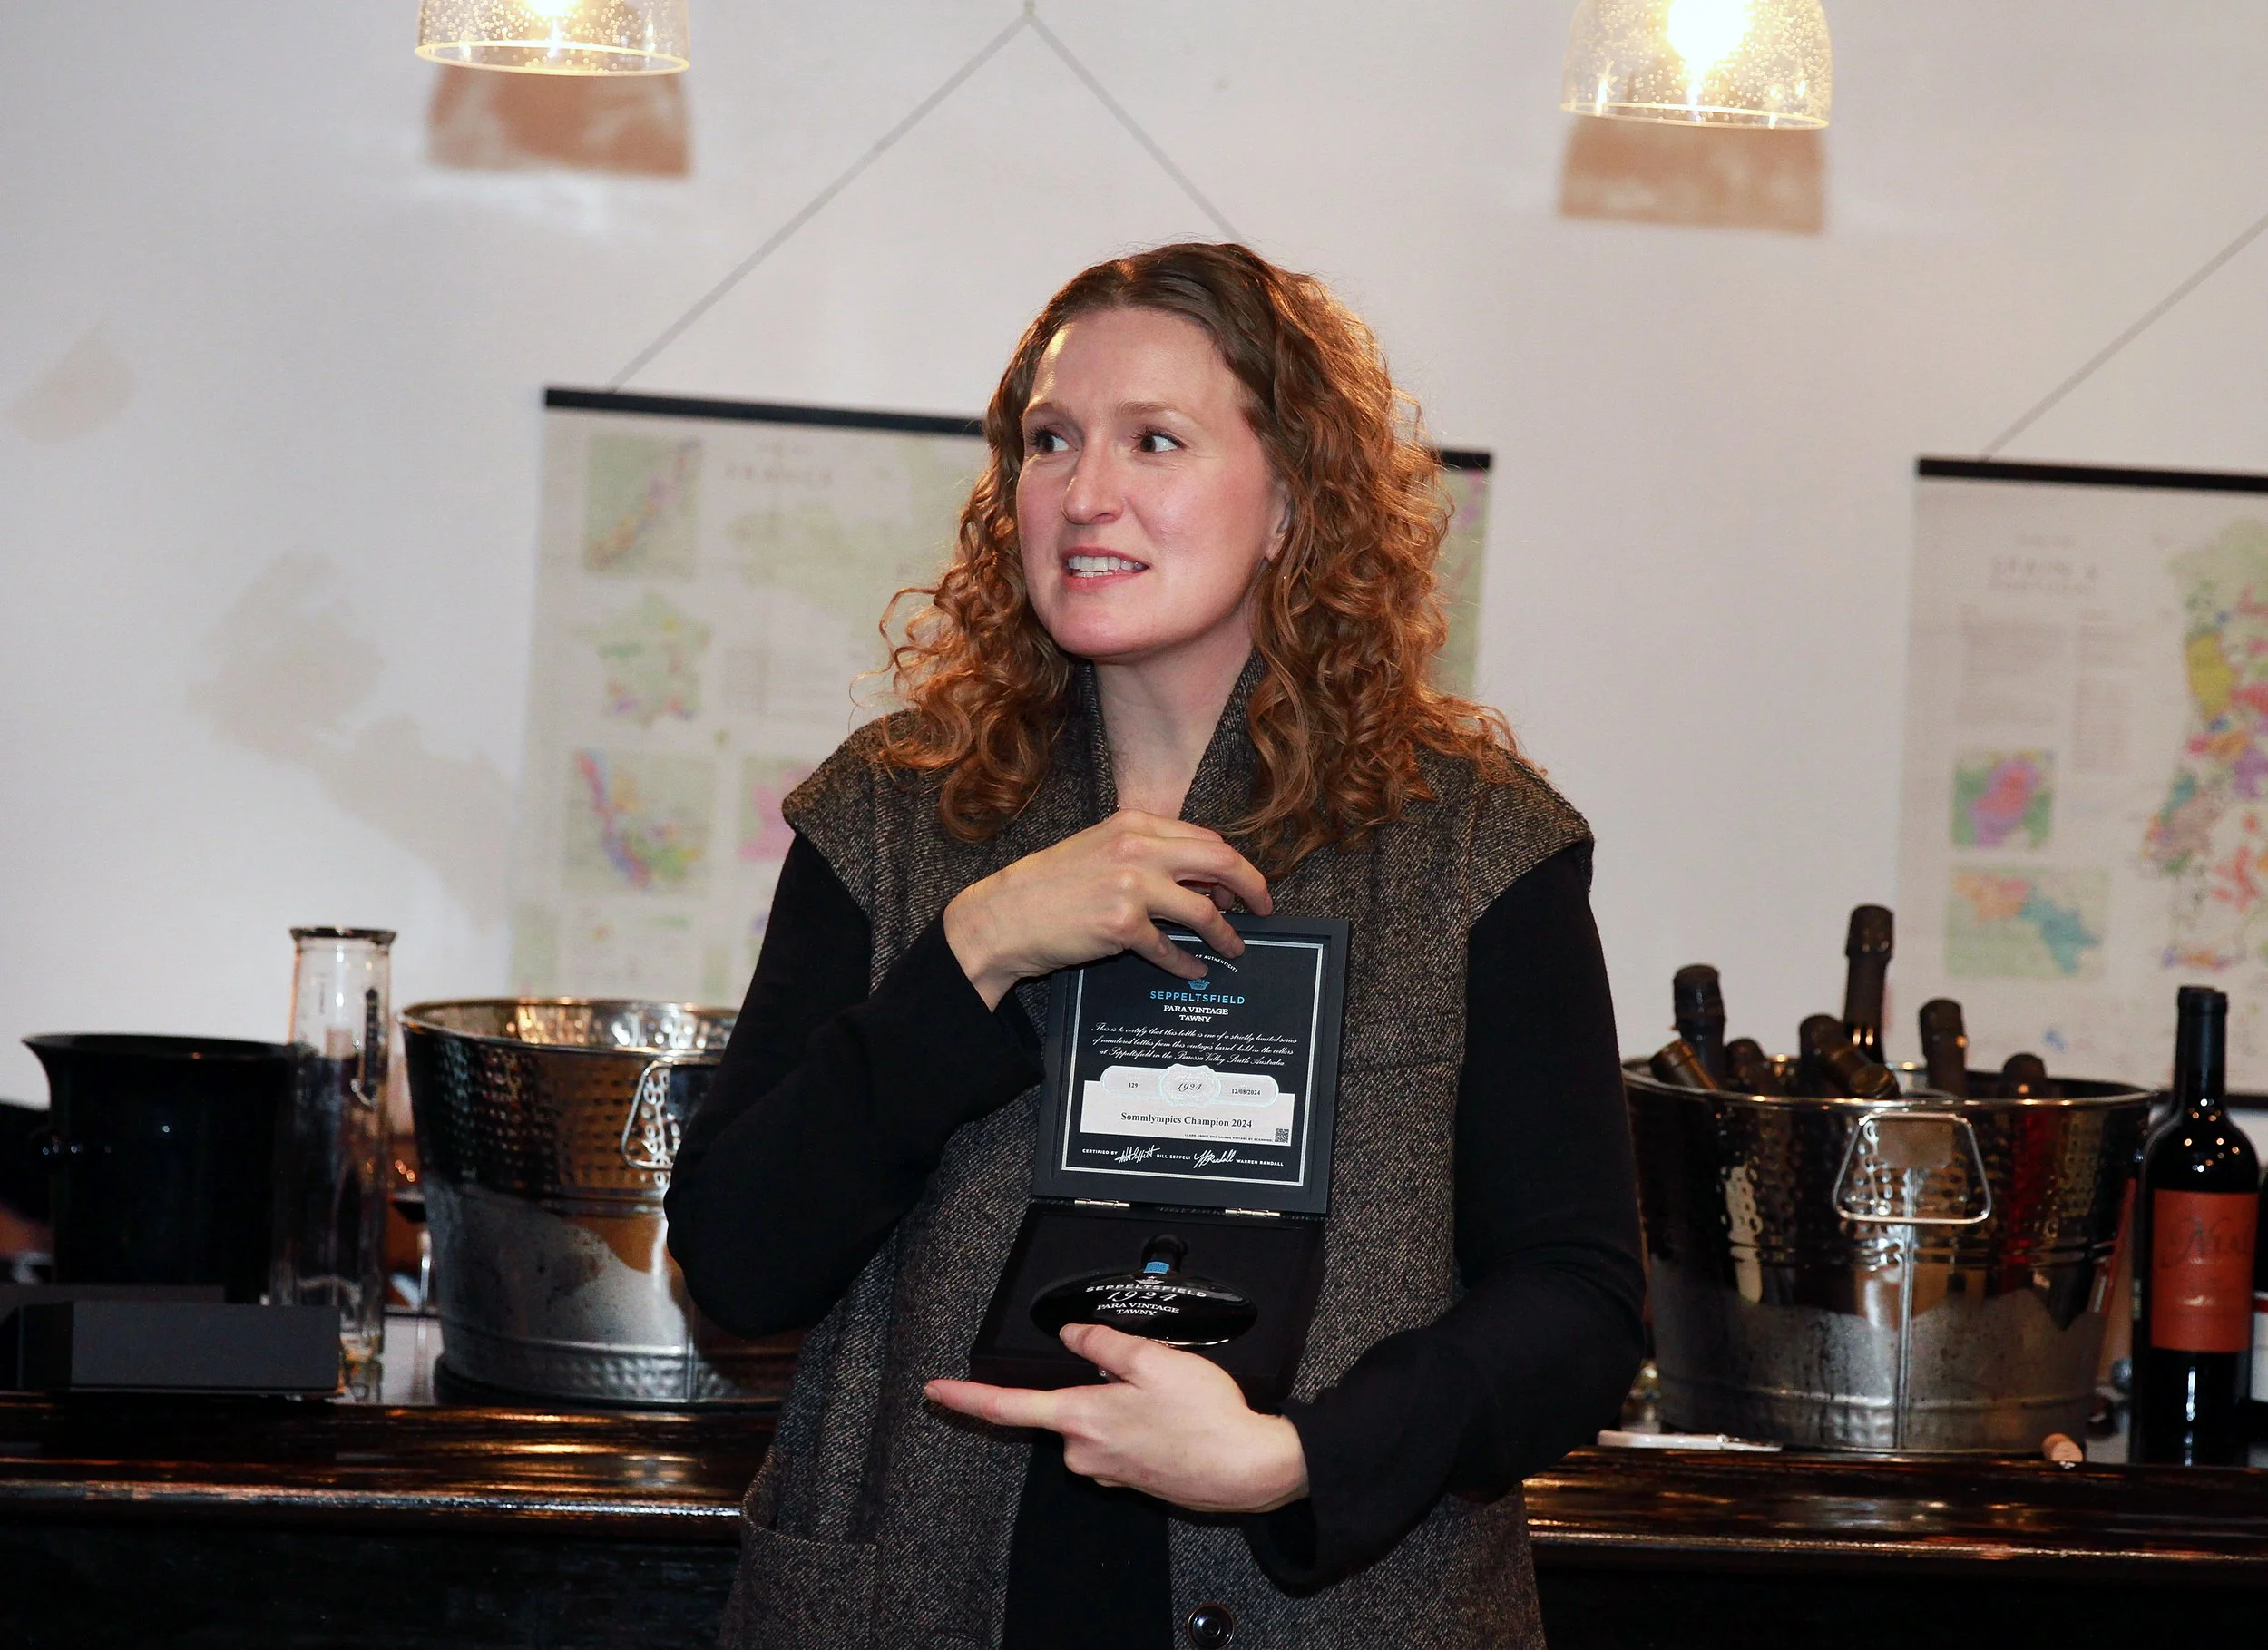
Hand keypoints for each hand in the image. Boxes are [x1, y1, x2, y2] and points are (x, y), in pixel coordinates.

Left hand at [925, 1324, 1307, 1513]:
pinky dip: (1140, 1425)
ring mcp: (1108, 1470)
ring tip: (1170, 1400)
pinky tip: (1173, 1420)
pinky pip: (1120, 1440)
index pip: (1006, 1407)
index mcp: (1081, 1418)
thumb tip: (1073, 1334)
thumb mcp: (1153, 1361)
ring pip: (1096, 1423)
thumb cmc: (1206, 1419)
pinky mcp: (1131, 1479)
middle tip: (1144, 1375)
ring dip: (1122, 1405)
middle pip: (1067, 1407)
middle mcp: (1085, 1452)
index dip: (966, 1397)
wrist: (1247, 1469)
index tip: (936, 1391)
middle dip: (1096, 1384)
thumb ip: (1104, 1343)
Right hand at [943, 811, 1271, 1009]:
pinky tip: (1194, 970)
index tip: (1240, 884)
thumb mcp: (1099, 850)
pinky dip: (1187, 962)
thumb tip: (1198, 879)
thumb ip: (1146, 854)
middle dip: (1251, 887)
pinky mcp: (1122, 926)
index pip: (1204, 839)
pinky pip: (1171, 948)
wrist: (1003, 916)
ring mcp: (1131, 886)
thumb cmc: (1048, 886)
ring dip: (1226, 933)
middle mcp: (1137, 848)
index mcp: (1134, 824)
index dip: (1231, 864)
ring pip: (1203, 910)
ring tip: (1234, 947)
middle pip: (1220, 862)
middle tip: (1262, 908)